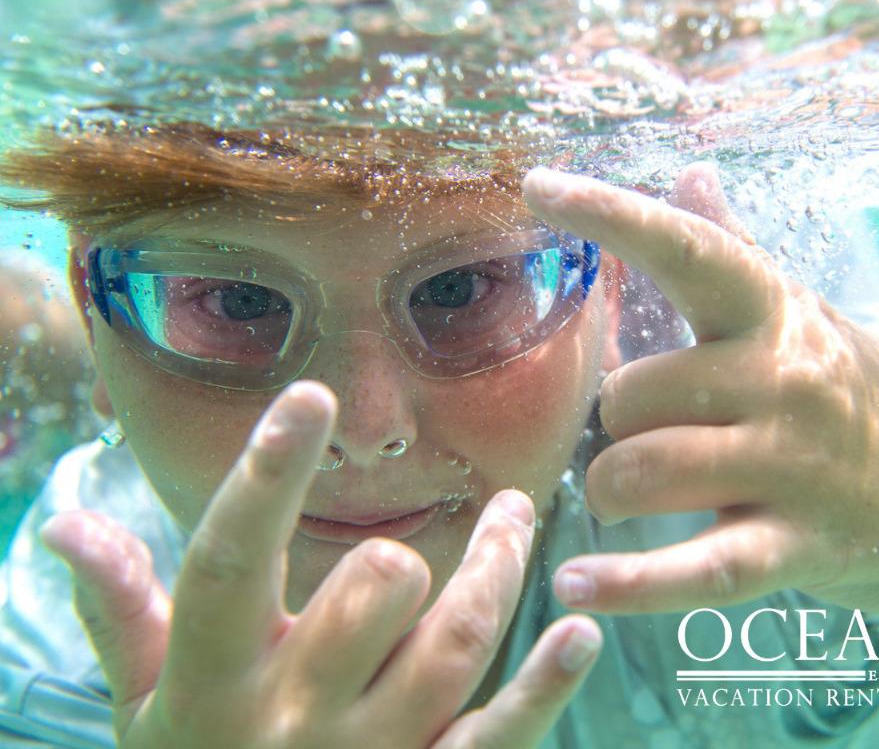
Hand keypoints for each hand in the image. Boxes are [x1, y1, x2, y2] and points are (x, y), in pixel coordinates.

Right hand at [40, 381, 600, 747]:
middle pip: (372, 591)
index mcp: (211, 680)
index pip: (229, 561)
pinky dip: (546, 686)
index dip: (266, 476)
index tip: (309, 398)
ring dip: (498, 571)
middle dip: (402, 554)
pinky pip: (498, 737)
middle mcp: (292, 717)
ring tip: (519, 516)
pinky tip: (580, 633)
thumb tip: (63, 524)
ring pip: (452, 646)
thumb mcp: (145, 707)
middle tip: (437, 528)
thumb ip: (123, 613)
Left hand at [523, 164, 878, 615]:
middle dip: (616, 424)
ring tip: (630, 496)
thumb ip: (735, 247)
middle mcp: (785, 379)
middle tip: (646, 434)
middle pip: (632, 395)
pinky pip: (699, 568)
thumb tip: (691, 170)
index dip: (611, 214)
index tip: (536, 185)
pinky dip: (631, 583)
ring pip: (645, 473)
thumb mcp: (799, 314)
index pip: (688, 248)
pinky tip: (575, 585)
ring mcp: (797, 467)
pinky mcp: (803, 547)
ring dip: (612, 491)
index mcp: (775, 314)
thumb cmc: (858, 391)